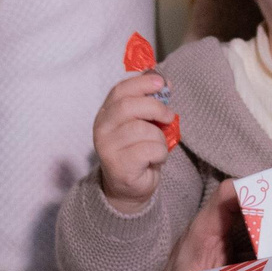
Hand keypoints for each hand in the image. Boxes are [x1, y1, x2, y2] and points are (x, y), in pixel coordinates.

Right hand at [94, 71, 175, 211]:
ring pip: (143, 130)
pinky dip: (160, 153)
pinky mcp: (119, 165)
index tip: (161, 82)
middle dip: (155, 107)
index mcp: (106, 113)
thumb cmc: (138, 150)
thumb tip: (164, 82)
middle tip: (169, 116)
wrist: (129, 188)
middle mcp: (102, 128)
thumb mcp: (144, 122)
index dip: (142, 82)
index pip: (120, 90)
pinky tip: (154, 159)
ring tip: (157, 146)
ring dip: (159, 137)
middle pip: (129, 106)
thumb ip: (150, 102)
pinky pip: (150, 149)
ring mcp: (107, 148)